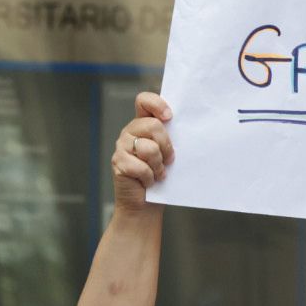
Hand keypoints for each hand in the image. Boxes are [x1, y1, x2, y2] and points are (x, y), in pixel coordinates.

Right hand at [112, 91, 172, 211]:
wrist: (145, 205)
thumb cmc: (160, 177)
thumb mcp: (168, 153)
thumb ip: (171, 137)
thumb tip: (187, 127)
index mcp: (142, 124)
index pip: (144, 100)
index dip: (156, 104)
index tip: (169, 117)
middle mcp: (130, 131)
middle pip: (153, 125)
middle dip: (167, 146)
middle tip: (169, 160)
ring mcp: (122, 146)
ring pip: (149, 148)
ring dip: (159, 166)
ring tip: (158, 173)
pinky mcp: (118, 162)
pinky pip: (141, 167)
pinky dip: (149, 178)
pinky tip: (148, 182)